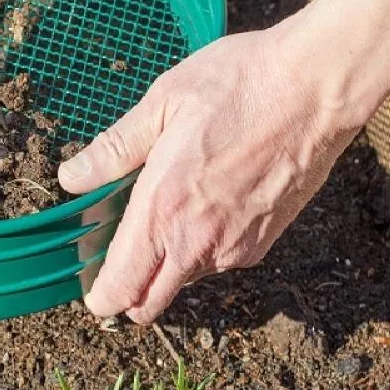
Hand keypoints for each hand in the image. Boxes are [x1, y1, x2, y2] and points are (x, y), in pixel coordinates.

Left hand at [58, 23, 362, 323]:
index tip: (89, 280)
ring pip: (184, 281)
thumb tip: (71, 178)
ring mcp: (235, 247)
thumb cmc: (238, 86)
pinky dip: (202, 248)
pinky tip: (203, 202)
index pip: (121, 288)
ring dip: (166, 264)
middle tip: (117, 249)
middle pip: (149, 304)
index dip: (99, 296)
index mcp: (163, 209)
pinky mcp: (265, 242)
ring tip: (165, 208)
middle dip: (127, 292)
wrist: (317, 88)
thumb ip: (113, 150)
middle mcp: (198, 242)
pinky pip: (219, 262)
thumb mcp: (161, 104)